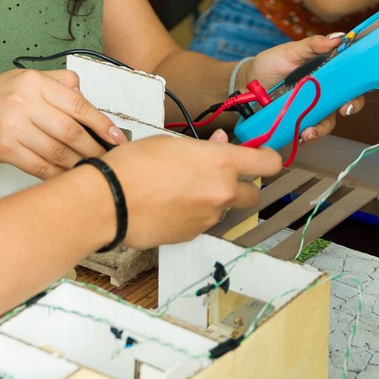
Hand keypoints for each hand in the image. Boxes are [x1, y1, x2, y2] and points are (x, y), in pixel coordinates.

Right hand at [0, 68, 126, 178]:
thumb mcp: (24, 79)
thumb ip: (57, 82)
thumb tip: (87, 95)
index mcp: (34, 82)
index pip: (77, 104)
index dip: (101, 123)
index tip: (116, 137)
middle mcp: (23, 102)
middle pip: (70, 131)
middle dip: (94, 149)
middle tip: (108, 159)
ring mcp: (12, 126)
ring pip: (57, 152)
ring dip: (78, 165)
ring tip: (91, 170)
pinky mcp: (4, 148)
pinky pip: (40, 166)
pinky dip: (57, 175)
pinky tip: (68, 177)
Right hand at [100, 132, 277, 247]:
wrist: (110, 200)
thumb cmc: (134, 166)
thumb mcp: (171, 143)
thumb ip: (204, 148)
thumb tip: (220, 145)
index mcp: (221, 162)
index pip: (268, 163)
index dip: (269, 159)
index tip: (263, 157)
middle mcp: (222, 191)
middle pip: (253, 194)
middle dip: (241, 186)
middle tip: (220, 176)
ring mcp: (209, 217)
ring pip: (224, 209)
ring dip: (213, 200)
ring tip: (181, 189)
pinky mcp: (194, 235)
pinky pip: (203, 222)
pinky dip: (194, 214)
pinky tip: (170, 204)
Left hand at [239, 34, 367, 144]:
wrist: (246, 84)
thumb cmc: (270, 64)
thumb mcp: (290, 51)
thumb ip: (312, 46)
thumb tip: (337, 38)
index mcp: (327, 72)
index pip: (351, 78)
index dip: (360, 84)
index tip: (357, 86)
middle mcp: (324, 92)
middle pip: (346, 102)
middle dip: (349, 107)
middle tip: (344, 109)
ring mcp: (312, 108)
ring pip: (327, 121)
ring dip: (322, 128)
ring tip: (310, 130)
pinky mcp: (298, 122)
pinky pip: (308, 132)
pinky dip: (306, 136)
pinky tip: (300, 136)